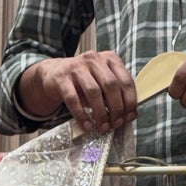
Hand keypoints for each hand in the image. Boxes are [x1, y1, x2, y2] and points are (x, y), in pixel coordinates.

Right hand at [19, 52, 137, 132]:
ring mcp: (76, 67)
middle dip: (116, 108)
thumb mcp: (102, 82)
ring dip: (101, 113)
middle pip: (111, 86)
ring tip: (103, 127)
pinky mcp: (61, 78)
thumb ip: (115, 94)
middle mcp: (94, 59)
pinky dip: (82, 115)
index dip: (130, 101)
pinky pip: (73, 99)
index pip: (126, 81)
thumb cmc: (84, 81)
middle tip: (116, 124)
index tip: (129, 117)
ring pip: (93, 92)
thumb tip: (127, 115)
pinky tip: (88, 125)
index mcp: (110, 59)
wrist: (54, 73)